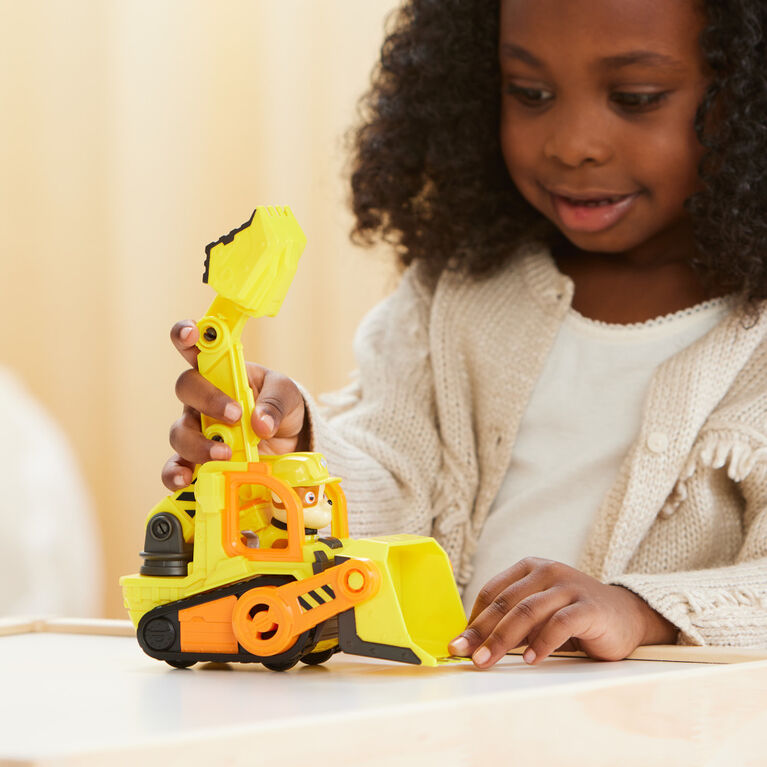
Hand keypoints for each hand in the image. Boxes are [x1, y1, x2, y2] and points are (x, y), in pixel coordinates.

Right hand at [161, 320, 309, 489]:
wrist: (288, 443)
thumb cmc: (281, 406)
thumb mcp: (287, 395)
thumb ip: (274, 403)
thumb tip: (259, 423)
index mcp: (220, 371)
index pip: (195, 347)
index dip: (186, 335)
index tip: (191, 333)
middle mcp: (202, 398)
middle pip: (185, 389)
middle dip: (208, 400)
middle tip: (234, 415)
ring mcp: (197, 429)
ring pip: (180, 432)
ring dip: (199, 443)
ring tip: (226, 453)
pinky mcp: (199, 459)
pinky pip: (177, 466)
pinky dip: (177, 473)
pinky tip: (186, 478)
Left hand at [448, 557, 677, 667]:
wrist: (626, 616)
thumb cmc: (573, 616)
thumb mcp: (539, 612)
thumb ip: (513, 619)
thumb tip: (474, 642)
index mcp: (529, 569)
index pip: (492, 592)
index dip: (473, 618)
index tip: (459, 642)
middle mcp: (547, 571)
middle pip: (505, 602)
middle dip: (481, 631)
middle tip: (464, 654)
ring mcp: (569, 586)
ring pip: (527, 611)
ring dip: (503, 639)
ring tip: (487, 660)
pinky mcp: (589, 607)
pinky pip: (559, 623)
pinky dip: (542, 643)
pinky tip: (531, 660)